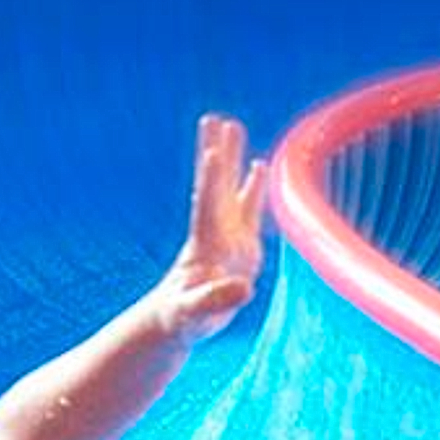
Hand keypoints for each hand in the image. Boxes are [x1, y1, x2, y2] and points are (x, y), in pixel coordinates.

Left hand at [144, 114, 264, 343]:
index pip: (207, 206)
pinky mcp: (241, 244)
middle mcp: (215, 231)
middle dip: (218, 154)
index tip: (212, 151)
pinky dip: (254, 186)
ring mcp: (228, 235)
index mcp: (204, 244)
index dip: (210, 180)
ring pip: (230, 189)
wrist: (181, 319)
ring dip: (233, 159)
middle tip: (217, 119)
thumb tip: (243, 289)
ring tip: (233, 126)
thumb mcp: (196, 314)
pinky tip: (259, 165)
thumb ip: (216, 301)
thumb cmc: (184, 320)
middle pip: (216, 185)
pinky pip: (249, 208)